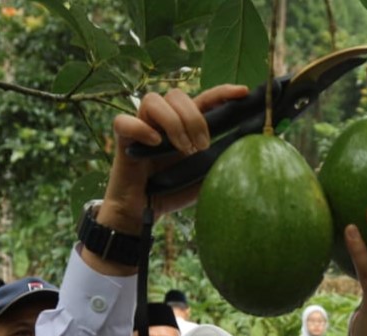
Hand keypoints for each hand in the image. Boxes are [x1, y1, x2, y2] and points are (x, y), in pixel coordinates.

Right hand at [99, 85, 251, 232]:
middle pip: (177, 95)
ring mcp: (142, 126)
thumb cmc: (172, 192)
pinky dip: (141, 128)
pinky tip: (154, 143)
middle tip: (201, 146)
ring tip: (181, 149)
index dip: (223, 92)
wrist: (142, 211)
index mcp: (185, 125)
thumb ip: (219, 163)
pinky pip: (125, 121)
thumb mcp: (203, 178)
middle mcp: (162, 120)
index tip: (243, 92)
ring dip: (172, 122)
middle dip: (194, 118)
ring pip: (153, 100)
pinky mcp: (123, 139)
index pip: (203, 99)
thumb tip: (241, 155)